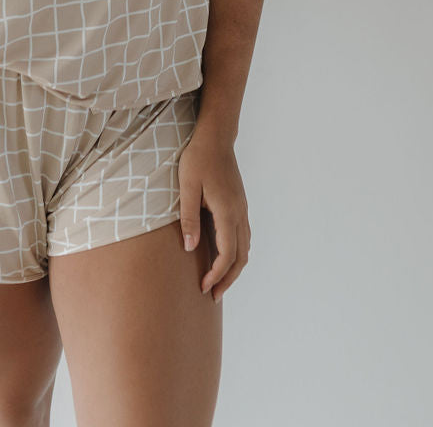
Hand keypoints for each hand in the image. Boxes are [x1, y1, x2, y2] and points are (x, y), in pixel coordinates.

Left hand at [177, 126, 251, 301]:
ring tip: (219, 282)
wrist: (215, 136)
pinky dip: (236, 253)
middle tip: (214, 296)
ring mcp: (242, 208)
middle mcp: (239, 213)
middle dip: (229, 279)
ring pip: (245, 247)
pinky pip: (243, 236)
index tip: (203, 287)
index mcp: (227, 211)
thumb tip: (190, 248)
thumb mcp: (187, 187)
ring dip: (234, 268)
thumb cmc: (197, 159)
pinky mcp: (239, 204)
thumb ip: (189, 218)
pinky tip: (223, 257)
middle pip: (241, 257)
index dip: (216, 275)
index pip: (227, 254)